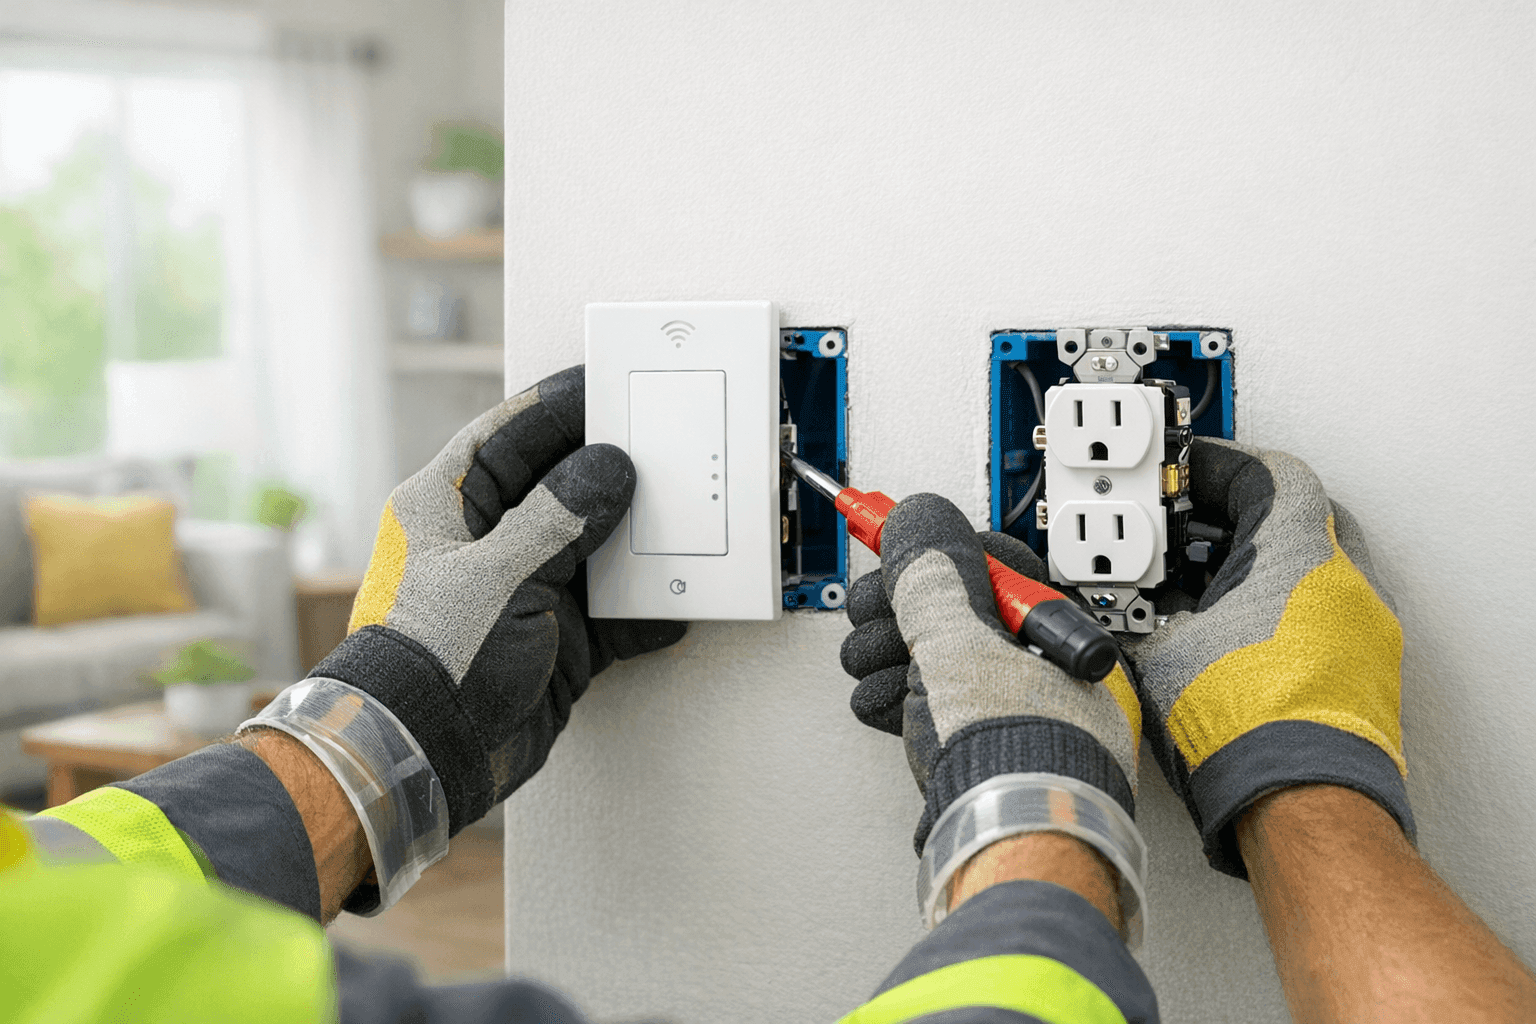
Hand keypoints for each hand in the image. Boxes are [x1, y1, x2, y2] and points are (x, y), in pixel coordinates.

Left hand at [313, 365, 685, 835]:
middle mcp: (486, 542)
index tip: (611, 384)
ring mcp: (521, 592)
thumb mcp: (498, 575)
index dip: (560, 406)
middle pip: (562, 486)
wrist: (422, 758)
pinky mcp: (552, 641)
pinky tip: (676, 603)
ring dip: (637, 542)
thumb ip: (559, 518)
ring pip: (592, 548)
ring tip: (687, 520)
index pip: (511, 434)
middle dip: (614, 471)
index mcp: (449, 505)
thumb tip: (609, 467)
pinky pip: (610, 614)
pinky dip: (643, 611)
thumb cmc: (433, 658)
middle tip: (669, 444)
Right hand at [838, 494, 1141, 852]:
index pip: (988, 562)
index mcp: (1054, 629)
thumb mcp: (961, 642)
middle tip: (875, 610)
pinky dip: (897, 697)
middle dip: (899, 610)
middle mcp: (1038, 665)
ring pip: (931, 655)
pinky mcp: (974, 744)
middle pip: (950, 609)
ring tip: (874, 662)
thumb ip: (933, 576)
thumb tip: (919, 521)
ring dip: (888, 654)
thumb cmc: (1016, 755)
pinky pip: (928, 701)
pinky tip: (884, 701)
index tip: (891, 537)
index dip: (934, 551)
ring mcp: (1004, 708)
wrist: (1008, 843)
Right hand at [1122, 436, 1410, 875]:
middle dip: (1243, 518)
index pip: (1269, 472)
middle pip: (1300, 515)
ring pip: (1316, 570)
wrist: (1301, 805)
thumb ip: (1142, 614)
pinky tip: (1240, 642)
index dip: (1221, 465)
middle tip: (1196, 531)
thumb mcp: (1158, 652)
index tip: (1190, 472)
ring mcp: (1364, 631)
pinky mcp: (1366, 676)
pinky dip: (1285, 614)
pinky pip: (1326, 619)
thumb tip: (1110, 617)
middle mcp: (1344, 582)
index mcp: (1296, 551)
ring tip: (1212, 591)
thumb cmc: (1244, 726)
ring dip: (1266, 569)